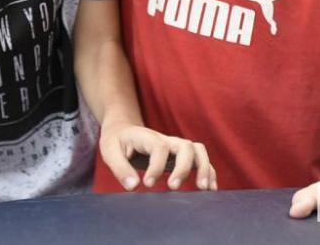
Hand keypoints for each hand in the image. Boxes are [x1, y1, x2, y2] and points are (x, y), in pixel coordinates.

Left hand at [99, 120, 215, 191]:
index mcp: (147, 137)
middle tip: (173, 188)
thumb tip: (133, 187)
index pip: (159, 148)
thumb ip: (120, 168)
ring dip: (204, 168)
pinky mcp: (180, 156)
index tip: (147, 184)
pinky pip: (200, 160)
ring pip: (198, 151)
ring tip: (203, 189)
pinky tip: (210, 189)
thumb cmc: (116, 140)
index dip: (156, 166)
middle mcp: (166, 140)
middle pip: (185, 146)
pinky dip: (209, 172)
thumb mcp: (109, 151)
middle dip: (183, 167)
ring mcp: (176, 147)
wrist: (122, 130)